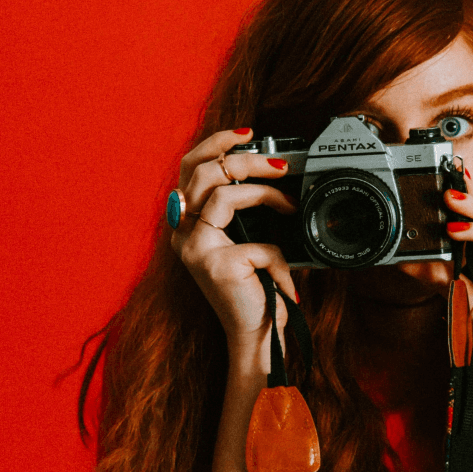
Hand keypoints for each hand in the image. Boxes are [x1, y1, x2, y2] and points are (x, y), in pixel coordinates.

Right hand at [170, 129, 298, 353]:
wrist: (255, 337)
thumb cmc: (254, 291)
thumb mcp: (247, 242)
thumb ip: (245, 211)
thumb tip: (273, 173)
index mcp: (188, 224)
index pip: (191, 167)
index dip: (216, 142)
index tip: (247, 134)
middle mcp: (184, 234)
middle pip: (205, 172)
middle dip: (247, 160)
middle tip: (280, 165)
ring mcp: (197, 250)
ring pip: (226, 195)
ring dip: (266, 193)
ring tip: (289, 205)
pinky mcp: (218, 266)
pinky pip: (259, 244)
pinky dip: (280, 259)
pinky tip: (285, 279)